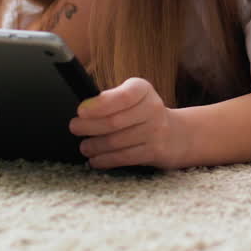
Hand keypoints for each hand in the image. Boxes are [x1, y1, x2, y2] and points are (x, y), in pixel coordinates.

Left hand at [70, 78, 188, 169]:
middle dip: (89, 127)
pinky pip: (123, 157)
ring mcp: (155, 131)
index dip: (99, 105)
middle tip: (75, 128)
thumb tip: (84, 109)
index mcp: (143, 89)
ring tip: (85, 146)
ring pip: (116, 142)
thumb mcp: (132, 96)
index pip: (122, 96)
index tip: (81, 111)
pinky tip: (95, 160)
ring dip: (94, 146)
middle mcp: (152, 108)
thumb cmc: (142, 113)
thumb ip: (111, 99)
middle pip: (114, 121)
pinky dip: (105, 160)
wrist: (175, 134)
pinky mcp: (155, 151)